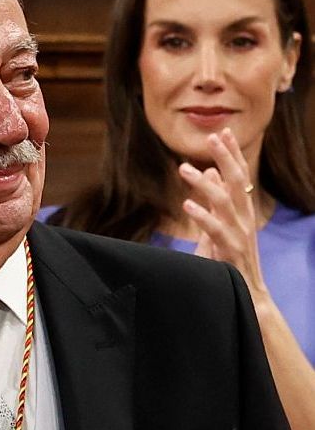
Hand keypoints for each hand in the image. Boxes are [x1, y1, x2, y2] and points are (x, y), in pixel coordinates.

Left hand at [177, 127, 268, 304]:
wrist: (244, 297)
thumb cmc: (228, 260)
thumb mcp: (218, 224)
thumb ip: (213, 199)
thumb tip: (208, 172)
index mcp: (240, 211)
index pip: (238, 176)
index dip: (231, 154)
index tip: (223, 132)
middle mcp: (243, 218)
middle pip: (238, 182)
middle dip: (226, 158)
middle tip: (212, 138)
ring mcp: (239, 234)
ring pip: (225, 202)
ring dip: (204, 184)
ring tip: (184, 169)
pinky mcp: (230, 251)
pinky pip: (216, 231)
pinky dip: (202, 216)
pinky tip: (187, 204)